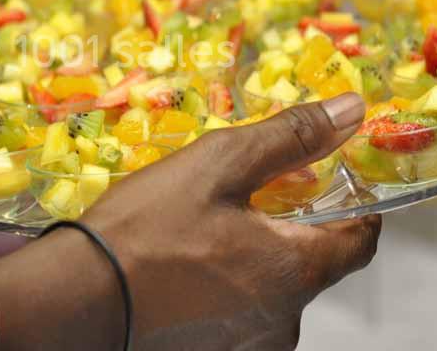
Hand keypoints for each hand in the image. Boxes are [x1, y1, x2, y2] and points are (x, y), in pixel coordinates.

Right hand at [0, 93, 379, 350]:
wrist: (75, 296)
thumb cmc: (146, 227)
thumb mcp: (218, 165)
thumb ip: (290, 137)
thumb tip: (352, 110)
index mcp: (296, 271)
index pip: (361, 242)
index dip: (354, 206)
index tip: (328, 181)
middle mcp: (283, 321)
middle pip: (311, 265)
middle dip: (289, 228)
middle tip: (242, 197)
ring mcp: (247, 345)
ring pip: (272, 290)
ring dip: (254, 258)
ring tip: (203, 230)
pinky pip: (239, 313)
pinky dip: (227, 285)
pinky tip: (186, 265)